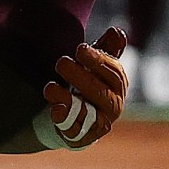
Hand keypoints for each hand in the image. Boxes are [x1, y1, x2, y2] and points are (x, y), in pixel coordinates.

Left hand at [35, 28, 128, 149]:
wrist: (76, 117)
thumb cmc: (89, 83)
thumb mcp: (96, 64)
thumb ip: (107, 48)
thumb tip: (116, 31)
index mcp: (118, 86)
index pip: (114, 72)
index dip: (97, 60)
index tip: (80, 49)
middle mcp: (113, 106)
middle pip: (99, 91)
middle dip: (79, 76)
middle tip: (61, 63)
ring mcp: (99, 123)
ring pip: (86, 112)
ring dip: (67, 99)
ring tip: (50, 87)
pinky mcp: (82, 137)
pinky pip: (74, 130)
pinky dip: (64, 119)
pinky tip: (54, 108)